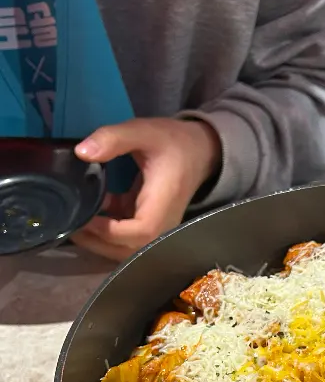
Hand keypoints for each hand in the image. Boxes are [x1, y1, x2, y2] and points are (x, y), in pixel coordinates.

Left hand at [72, 118, 221, 260]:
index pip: (138, 233)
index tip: (84, 217)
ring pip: (126, 249)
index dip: (109, 232)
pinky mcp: (148, 223)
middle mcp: (162, 224)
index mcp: (162, 205)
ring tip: (75, 221)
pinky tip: (91, 210)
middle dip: (97, 242)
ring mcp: (156, 227)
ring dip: (99, 240)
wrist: (199, 151)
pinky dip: (106, 230)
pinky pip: (126, 237)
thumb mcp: (143, 131)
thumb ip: (113, 138)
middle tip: (69, 224)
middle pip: (130, 250)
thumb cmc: (173, 142)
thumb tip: (81, 153)